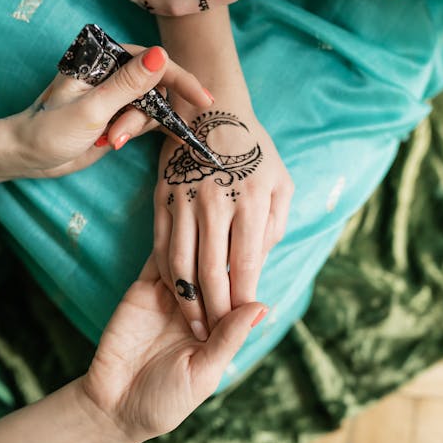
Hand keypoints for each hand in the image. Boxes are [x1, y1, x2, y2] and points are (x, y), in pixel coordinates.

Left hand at [8, 45, 211, 178]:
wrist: (27, 157)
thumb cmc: (49, 130)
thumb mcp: (92, 108)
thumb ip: (128, 84)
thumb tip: (161, 56)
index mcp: (102, 58)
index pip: (152, 61)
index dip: (180, 79)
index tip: (202, 99)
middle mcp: (112, 72)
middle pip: (156, 86)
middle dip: (146, 114)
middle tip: (120, 134)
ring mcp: (116, 95)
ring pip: (152, 107)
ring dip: (137, 127)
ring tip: (111, 140)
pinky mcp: (117, 116)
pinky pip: (144, 120)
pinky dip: (140, 132)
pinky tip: (120, 142)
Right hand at [81, 256, 267, 442]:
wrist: (113, 407)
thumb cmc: (165, 401)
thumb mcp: (203, 374)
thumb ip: (229, 338)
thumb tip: (261, 306)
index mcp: (219, 327)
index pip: (238, 291)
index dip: (246, 274)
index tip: (255, 258)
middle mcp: (197, 307)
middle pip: (216, 268)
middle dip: (223, 257)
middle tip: (229, 244)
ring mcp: (170, 295)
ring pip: (189, 257)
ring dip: (197, 249)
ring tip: (204, 244)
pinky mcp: (142, 288)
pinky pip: (158, 259)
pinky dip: (169, 249)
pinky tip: (177, 246)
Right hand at [153, 105, 292, 339]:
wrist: (211, 108)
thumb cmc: (255, 150)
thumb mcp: (281, 184)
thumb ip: (274, 226)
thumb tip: (259, 265)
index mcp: (252, 199)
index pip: (246, 263)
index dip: (243, 297)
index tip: (242, 320)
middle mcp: (216, 200)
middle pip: (212, 270)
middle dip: (214, 309)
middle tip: (214, 334)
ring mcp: (184, 198)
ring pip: (181, 262)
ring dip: (187, 299)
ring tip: (193, 322)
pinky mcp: (162, 196)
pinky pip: (161, 244)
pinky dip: (167, 272)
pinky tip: (174, 290)